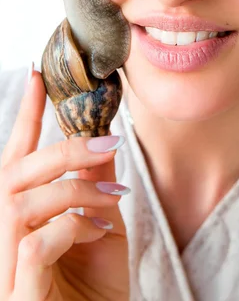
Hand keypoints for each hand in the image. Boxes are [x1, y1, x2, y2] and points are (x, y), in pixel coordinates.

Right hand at [0, 67, 129, 300]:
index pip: (16, 156)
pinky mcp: (15, 291)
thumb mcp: (102, 226)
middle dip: (62, 149)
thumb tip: (104, 139)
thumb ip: (96, 186)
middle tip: (107, 141)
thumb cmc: (93, 289)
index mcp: (22, 216)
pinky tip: (97, 233)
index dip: (25, 114)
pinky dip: (71, 228)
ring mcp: (3, 263)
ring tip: (112, 196)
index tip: (37, 75)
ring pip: (21, 202)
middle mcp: (3, 234)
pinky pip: (33, 244)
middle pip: (13, 172)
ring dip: (74, 189)